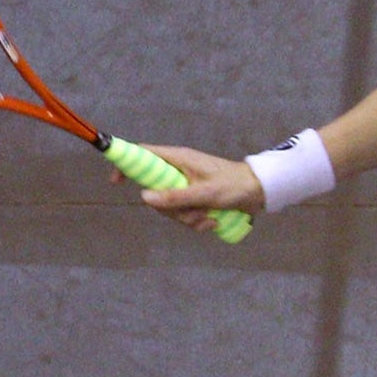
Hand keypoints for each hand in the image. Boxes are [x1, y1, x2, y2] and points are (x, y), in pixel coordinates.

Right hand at [120, 144, 264, 232]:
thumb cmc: (234, 186)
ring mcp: (187, 186)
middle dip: (170, 209)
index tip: (116, 182)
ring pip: (170, 207)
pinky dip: (197, 222)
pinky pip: (184, 214)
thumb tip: (144, 197)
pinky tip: (213, 221)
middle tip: (190, 212)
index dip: (127, 165)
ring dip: (187, 218)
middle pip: (154, 191)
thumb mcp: (204, 193)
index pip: (143, 155)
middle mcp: (179, 171)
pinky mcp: (196, 199)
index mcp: (178, 159)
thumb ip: (174, 197)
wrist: (260, 193)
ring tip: (208, 218)